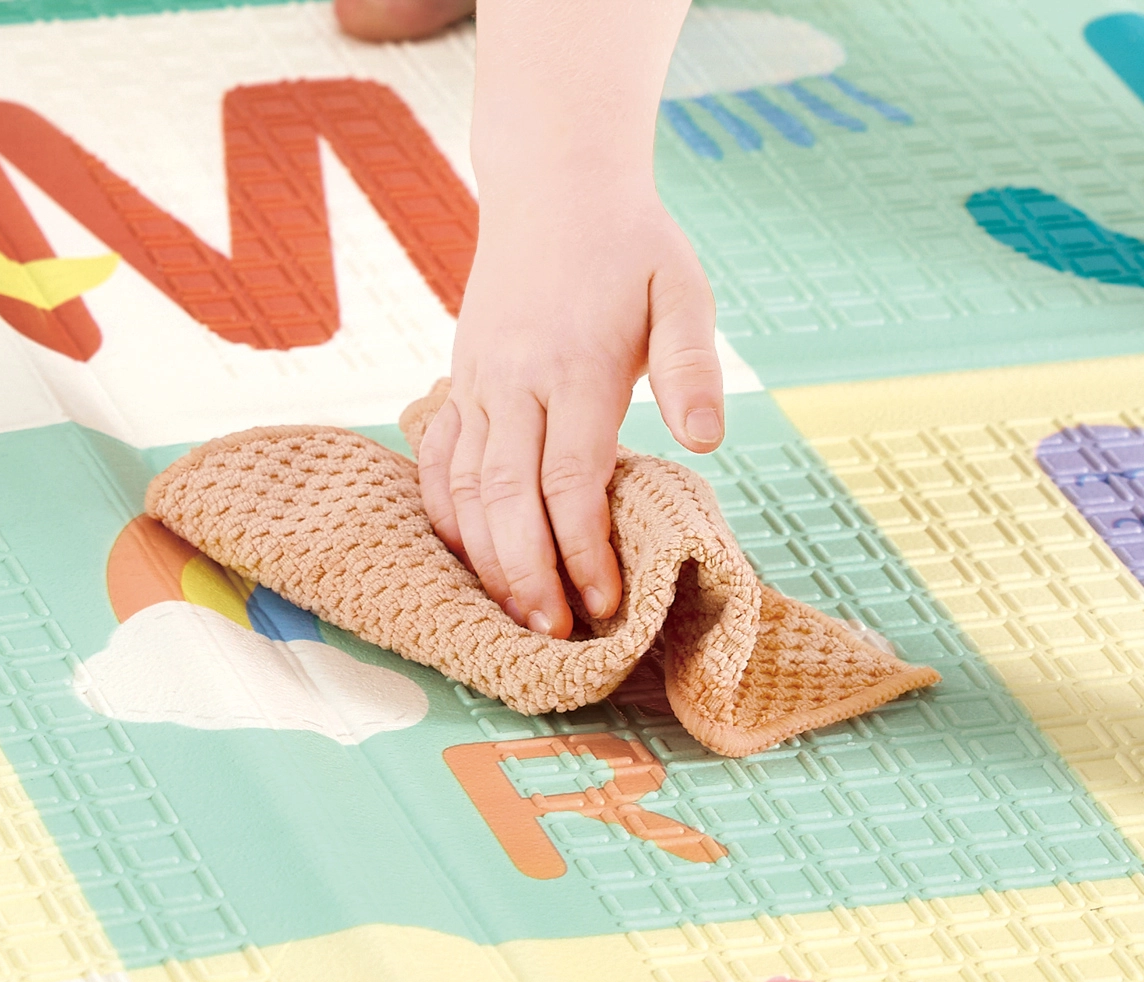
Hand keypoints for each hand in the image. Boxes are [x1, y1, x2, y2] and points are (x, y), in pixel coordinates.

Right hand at [417, 183, 722, 638]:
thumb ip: (693, 367)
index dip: (583, 552)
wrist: (552, 186)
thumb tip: (707, 440)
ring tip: (512, 611)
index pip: (571, 482)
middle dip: (529, 573)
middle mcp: (515, 380)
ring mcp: (477, 381)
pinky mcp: (458, 380)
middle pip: (508, 499)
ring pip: (465, 486)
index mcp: (575, 367)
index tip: (604, 603)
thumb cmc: (630, 245)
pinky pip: (435, 457)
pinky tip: (465, 552)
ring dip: (484, 556)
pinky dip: (444, 511)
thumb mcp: (682, 290)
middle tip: (553, 633)